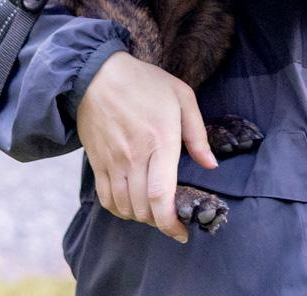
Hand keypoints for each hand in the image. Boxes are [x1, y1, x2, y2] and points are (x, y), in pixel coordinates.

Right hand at [75, 51, 217, 242]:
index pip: (161, 195)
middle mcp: (134, 156)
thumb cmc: (144, 82)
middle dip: (160, 222)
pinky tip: (131, 204)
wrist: (96, 75)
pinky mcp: (97, 163)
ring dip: (141, 217)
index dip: (171, 222)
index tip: (182, 232)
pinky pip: (106, 200)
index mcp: (160, 140)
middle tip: (171, 217)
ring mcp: (113, 162)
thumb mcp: (181, 96)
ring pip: (125, 208)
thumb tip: (210, 165)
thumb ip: (197, 134)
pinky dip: (120, 210)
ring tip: (153, 210)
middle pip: (144, 208)